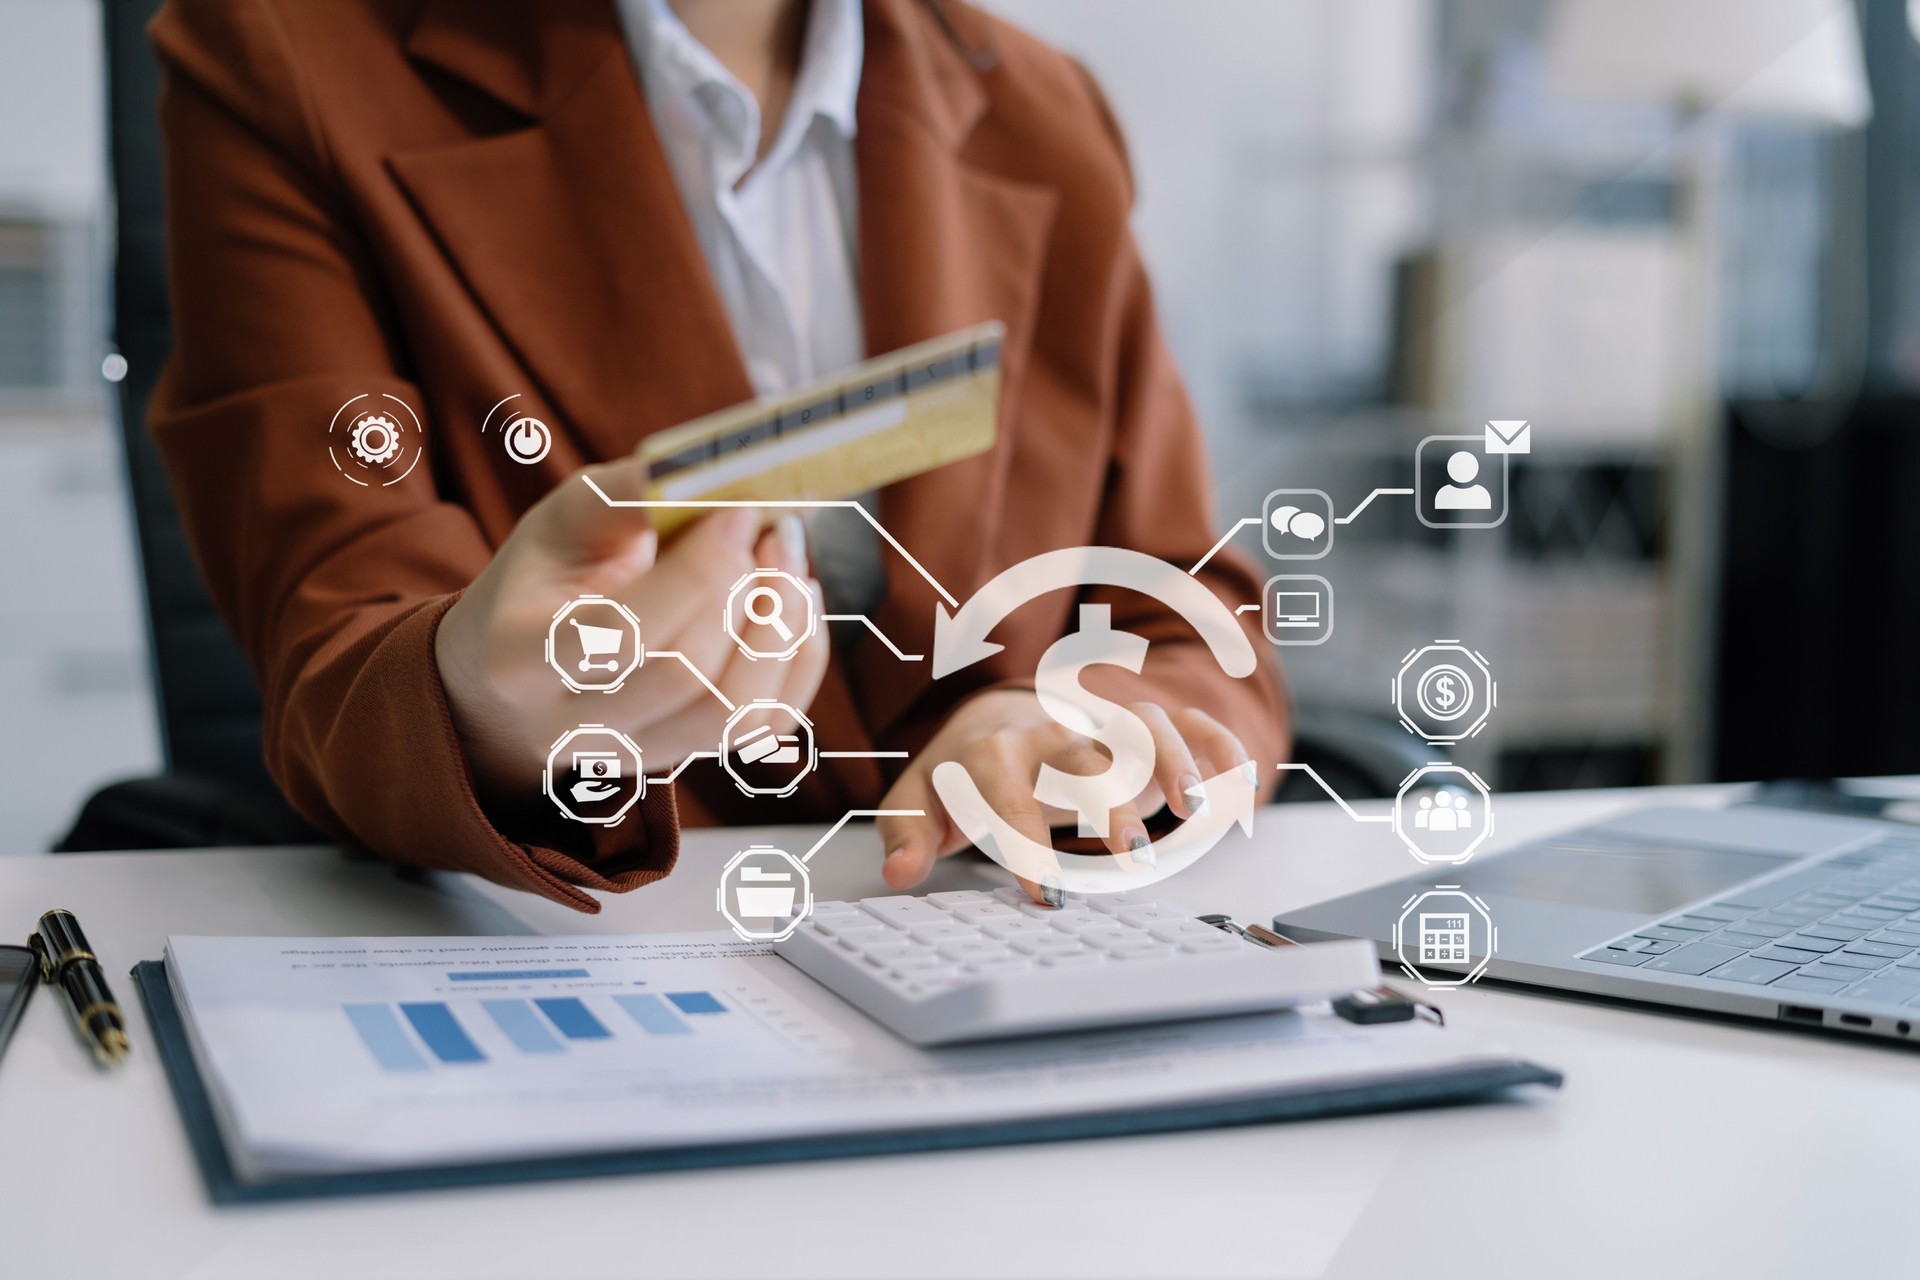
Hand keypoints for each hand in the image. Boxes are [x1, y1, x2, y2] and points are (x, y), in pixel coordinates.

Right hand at [435, 457, 828, 814]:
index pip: (620, 634)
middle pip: (685, 676)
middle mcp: (571, 725)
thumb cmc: (548, 577)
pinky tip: (795, 602)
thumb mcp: (566, 520)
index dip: (698, 572)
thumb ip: (631, 493)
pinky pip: (766, 726)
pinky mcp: (687, 755)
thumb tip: (717, 471)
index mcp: (520, 657)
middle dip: (747, 593)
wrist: (524, 662)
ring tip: (789, 561)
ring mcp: (634, 753)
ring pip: (733, 715)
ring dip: (782, 629)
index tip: (739, 511)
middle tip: (776, 530)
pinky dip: (799, 658)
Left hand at [874, 689, 1250, 903]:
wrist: (997, 717)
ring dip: (1172, 760)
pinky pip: (1186, 722)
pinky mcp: (1141, 728)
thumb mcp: (920, 801)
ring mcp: (1101, 723)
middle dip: (1110, 799)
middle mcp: (1053, 730)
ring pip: (1141, 725)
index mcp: (994, 749)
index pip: (1007, 788)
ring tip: (1197, 810)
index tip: (1042, 893)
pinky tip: (1242, 780)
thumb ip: (907, 835)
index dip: (1025, 838)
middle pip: (1085, 754)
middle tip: (1131, 851)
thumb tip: (901, 871)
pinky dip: (1218, 744)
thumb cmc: (962, 773)